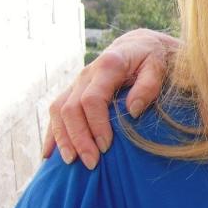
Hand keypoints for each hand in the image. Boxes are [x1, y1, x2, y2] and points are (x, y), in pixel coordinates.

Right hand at [44, 29, 178, 168]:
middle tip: (91, 163)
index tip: (106, 147)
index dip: (96, 125)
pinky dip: (52, 133)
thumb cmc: (152, 58)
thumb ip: (148, 86)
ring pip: (58, 111)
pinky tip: (49, 154)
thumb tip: (132, 111)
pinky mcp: (73, 91)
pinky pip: (55, 112)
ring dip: (63, 139)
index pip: (92, 99)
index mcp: (108, 66)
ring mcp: (77, 83)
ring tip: (71, 162)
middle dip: (79, 138)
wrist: (138, 45)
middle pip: (71, 109)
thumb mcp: (158, 66)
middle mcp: (86, 74)